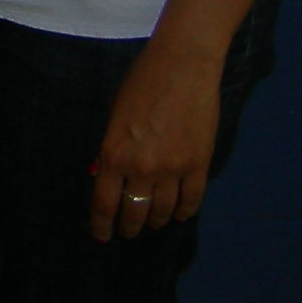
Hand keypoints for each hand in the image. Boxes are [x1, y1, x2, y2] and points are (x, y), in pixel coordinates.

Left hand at [88, 39, 222, 241]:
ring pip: (162, 211)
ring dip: (155, 220)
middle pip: (134, 212)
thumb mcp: (114, 116)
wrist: (181, 66)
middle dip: (128, 226)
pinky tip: (177, 213)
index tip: (102, 236)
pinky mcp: (199, 165)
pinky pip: (191, 201)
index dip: (102, 224)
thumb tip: (106, 175)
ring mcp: (173, 169)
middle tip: (127, 232)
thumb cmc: (140, 83)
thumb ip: (112, 149)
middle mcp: (141, 168)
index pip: (104, 203)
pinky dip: (183, 211)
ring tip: (151, 223)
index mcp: (113, 154)